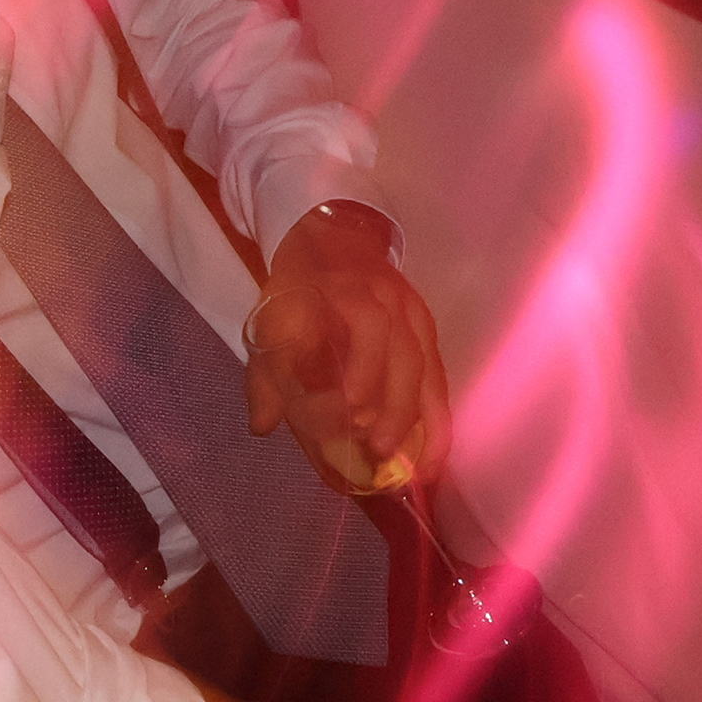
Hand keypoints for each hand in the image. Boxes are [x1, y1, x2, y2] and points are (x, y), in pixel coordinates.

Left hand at [241, 203, 449, 492]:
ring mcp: (413, 314)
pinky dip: (439, 413)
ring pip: (427, 366)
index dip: (366, 366)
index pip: (369, 324)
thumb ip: (266, 374)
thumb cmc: (299, 286)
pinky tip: (438, 451)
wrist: (335, 237)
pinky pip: (438, 372)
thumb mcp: (273, 318)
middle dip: (396, 404)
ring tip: (418, 465)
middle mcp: (388, 299)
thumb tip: (262, 425)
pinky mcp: (427, 330)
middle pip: (405, 352)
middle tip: (379, 447)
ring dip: (423, 416)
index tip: (353, 406)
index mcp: (349, 289)